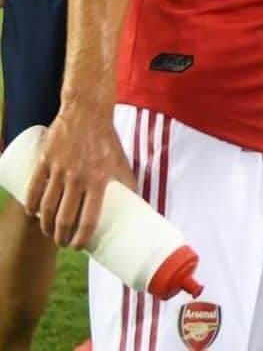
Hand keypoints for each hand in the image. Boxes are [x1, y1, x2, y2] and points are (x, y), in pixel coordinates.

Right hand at [25, 107, 134, 248]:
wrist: (87, 111)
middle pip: (65, 217)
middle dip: (61, 236)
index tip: (78, 246)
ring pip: (47, 207)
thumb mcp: (120, 161)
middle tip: (62, 241)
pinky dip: (31, 205)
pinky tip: (32, 213)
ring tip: (49, 231)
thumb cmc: (106, 139)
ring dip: (45, 225)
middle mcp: (78, 177)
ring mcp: (59, 169)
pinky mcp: (45, 160)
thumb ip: (127, 182)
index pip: (88, 218)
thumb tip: (136, 203)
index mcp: (99, 179)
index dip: (81, 238)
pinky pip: (33, 189)